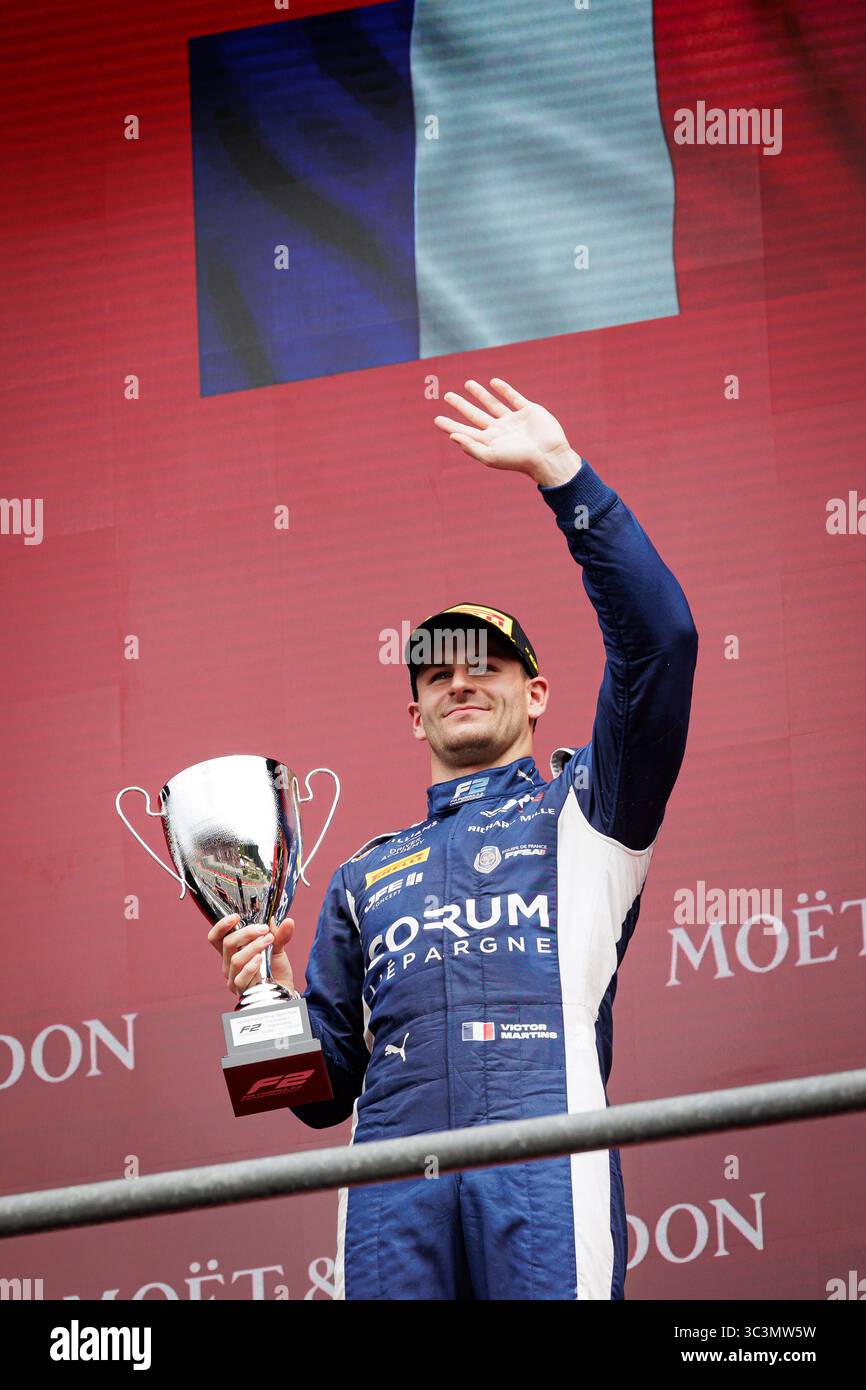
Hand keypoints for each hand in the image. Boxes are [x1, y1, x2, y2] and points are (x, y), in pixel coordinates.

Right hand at [208, 913, 296, 997]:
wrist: (284, 989)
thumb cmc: (276, 969)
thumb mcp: (278, 948)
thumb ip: (280, 935)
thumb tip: (287, 921)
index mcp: (232, 951)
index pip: (216, 938)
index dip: (221, 926)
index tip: (235, 916)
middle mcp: (229, 964)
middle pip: (227, 943)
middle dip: (246, 933)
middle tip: (264, 929)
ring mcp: (233, 978)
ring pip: (236, 959)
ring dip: (253, 947)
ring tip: (268, 941)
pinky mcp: (241, 990)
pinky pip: (241, 977)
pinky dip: (251, 966)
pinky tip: (261, 959)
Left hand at [433, 377, 580, 485]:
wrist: (547, 455)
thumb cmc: (518, 459)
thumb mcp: (491, 456)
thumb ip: (471, 446)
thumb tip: (452, 436)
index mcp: (489, 442)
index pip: (465, 432)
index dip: (450, 426)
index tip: (437, 419)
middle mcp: (499, 430)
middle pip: (475, 415)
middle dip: (461, 406)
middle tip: (447, 396)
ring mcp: (513, 420)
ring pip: (492, 403)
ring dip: (479, 394)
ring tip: (467, 383)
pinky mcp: (528, 411)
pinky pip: (513, 397)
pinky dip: (503, 390)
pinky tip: (493, 382)